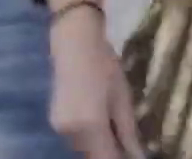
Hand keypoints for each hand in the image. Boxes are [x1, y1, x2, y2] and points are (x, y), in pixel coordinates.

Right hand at [50, 15, 144, 158]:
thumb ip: (127, 132)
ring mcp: (59, 128)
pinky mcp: (54, 121)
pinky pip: (75, 138)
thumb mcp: (122, 99)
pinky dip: (88, 136)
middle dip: (109, 152)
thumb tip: (137, 155)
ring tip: (113, 128)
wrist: (74, 44)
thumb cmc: (105, 66)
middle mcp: (70, 133)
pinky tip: (98, 120)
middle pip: (92, 156)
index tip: (132, 156)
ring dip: (98, 145)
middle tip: (125, 142)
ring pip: (83, 148)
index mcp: (90, 127)